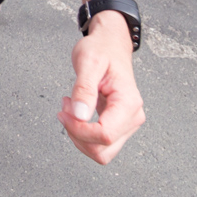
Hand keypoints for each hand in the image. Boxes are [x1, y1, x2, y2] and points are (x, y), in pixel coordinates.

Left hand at [57, 11, 144, 164]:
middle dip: (77, 136)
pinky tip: (75, 113)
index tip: (64, 112)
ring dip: (79, 137)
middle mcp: (132, 116)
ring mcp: (127, 123)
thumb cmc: (101, 49)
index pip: (105, 135)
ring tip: (69, 110)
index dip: (79, 130)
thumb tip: (80, 115)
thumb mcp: (87, 62)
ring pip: (101, 152)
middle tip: (65, 110)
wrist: (110, 44)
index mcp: (128, 102)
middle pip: (103, 149)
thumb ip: (83, 89)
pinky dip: (83, 134)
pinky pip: (99, 144)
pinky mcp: (118, 124)